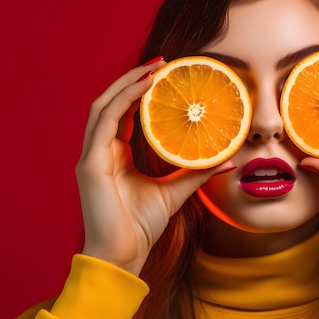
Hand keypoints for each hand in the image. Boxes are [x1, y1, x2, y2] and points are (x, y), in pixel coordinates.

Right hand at [75, 59, 233, 274]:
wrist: (123, 255)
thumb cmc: (141, 226)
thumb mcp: (175, 192)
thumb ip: (197, 173)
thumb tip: (229, 160)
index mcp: (114, 154)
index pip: (124, 113)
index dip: (140, 91)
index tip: (165, 75)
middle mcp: (100, 151)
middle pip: (112, 102)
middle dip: (134, 79)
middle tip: (163, 62)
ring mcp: (91, 155)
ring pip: (104, 105)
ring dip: (127, 83)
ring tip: (154, 68)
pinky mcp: (89, 163)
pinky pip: (104, 120)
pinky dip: (123, 99)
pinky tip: (144, 87)